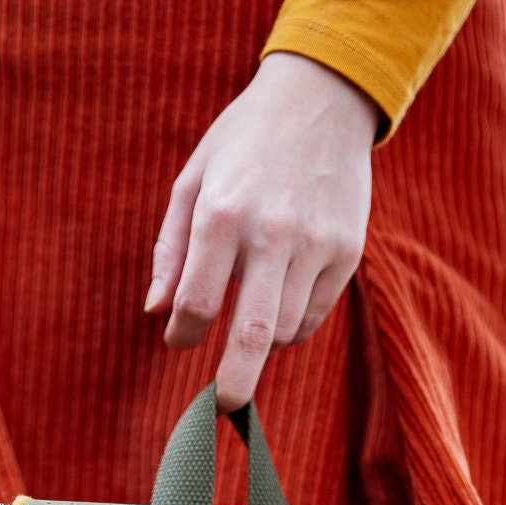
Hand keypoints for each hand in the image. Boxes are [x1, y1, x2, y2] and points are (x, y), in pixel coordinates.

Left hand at [146, 52, 379, 410]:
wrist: (324, 96)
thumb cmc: (244, 141)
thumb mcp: (194, 179)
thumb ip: (172, 249)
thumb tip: (157, 312)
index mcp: (223, 214)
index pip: (197, 303)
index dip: (182, 333)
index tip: (178, 339)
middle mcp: (273, 232)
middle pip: (251, 335)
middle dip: (234, 382)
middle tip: (221, 408)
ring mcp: (317, 244)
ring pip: (286, 332)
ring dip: (261, 344)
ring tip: (251, 316)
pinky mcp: (348, 251)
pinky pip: (315, 314)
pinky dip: (293, 324)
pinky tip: (281, 296)